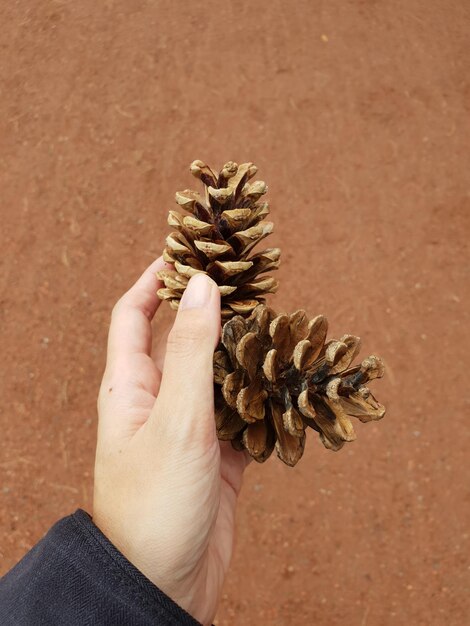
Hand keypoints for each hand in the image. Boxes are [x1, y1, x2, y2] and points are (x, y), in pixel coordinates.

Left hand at [93, 258, 248, 625]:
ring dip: (244, 354)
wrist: (163, 586)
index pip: (133, 315)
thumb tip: (201, 286)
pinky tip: (289, 388)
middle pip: (182, 340)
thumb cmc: (155, 502)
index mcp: (130, 387)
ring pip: (218, 375)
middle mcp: (158, 401)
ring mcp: (190, 428)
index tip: (186, 249)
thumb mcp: (175, 419)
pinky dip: (264, 401)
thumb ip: (190, 351)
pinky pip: (244, 415)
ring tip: (279, 328)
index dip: (154, 278)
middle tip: (250, 284)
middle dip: (211, 310)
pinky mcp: (218, 456)